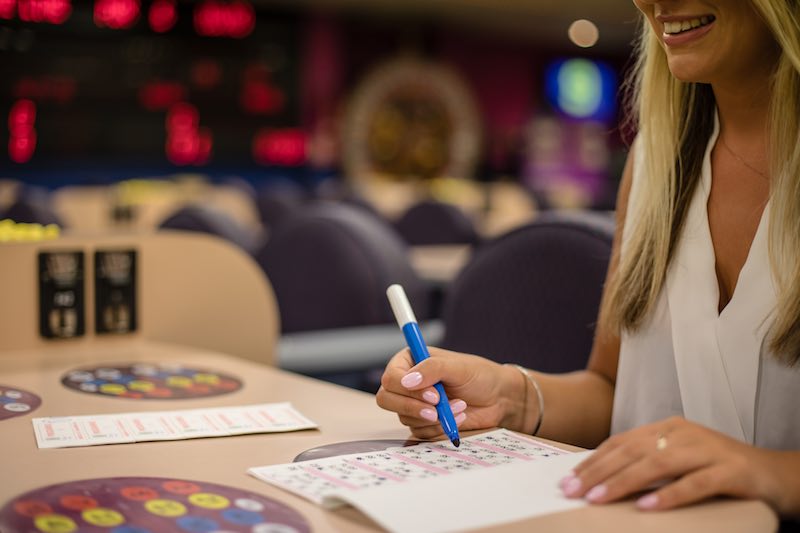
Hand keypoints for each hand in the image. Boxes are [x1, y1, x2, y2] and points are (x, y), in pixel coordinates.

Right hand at [375, 347, 523, 439]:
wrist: (498, 398)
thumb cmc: (479, 376)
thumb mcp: (457, 367)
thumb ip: (432, 369)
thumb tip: (407, 381)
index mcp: (409, 361)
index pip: (391, 377)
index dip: (406, 388)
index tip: (432, 394)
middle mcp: (407, 383)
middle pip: (387, 399)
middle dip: (412, 407)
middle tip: (435, 411)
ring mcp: (414, 404)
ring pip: (404, 417)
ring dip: (434, 416)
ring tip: (459, 406)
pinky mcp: (423, 422)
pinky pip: (419, 431)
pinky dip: (440, 427)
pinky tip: (458, 417)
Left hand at [561, 416, 794, 513]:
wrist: (777, 474)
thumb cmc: (720, 471)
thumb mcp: (680, 461)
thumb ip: (648, 463)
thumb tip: (603, 481)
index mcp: (668, 429)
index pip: (622, 442)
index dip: (594, 460)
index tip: (569, 479)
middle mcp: (684, 434)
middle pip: (632, 451)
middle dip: (598, 472)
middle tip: (572, 492)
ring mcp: (708, 451)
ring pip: (657, 464)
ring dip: (624, 482)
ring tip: (598, 499)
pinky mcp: (731, 471)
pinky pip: (696, 483)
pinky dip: (669, 495)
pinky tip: (648, 508)